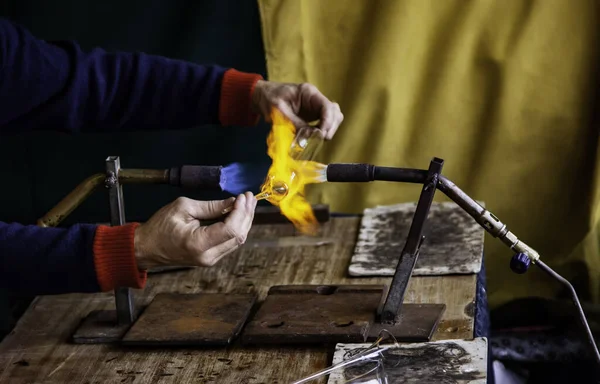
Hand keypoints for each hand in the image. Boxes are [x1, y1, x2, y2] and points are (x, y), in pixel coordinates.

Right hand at [133, 193, 256, 268]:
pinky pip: (230, 242)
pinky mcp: (211, 257)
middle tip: (249, 197)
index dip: (240, 212)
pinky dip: (237, 227)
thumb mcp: (183, 208)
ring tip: (247, 202)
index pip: (230, 230)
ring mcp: (210, 260)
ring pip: (237, 240)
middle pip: (238, 236)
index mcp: (198, 244)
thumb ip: (211, 207)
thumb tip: (232, 202)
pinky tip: (239, 213)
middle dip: (246, 214)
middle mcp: (207, 256)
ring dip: (244, 220)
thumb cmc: (160, 227)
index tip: (242, 196)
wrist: (147, 248)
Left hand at [252, 80, 342, 139]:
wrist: (261, 97)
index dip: (328, 122)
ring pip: (333, 118)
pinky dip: (322, 131)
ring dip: (328, 130)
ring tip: (318, 140)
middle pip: (334, 113)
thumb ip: (295, 124)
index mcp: (309, 93)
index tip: (322, 135)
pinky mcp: (312, 115)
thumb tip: (308, 139)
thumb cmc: (268, 99)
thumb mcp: (280, 112)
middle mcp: (315, 99)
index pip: (328, 107)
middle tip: (321, 140)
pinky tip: (314, 138)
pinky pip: (324, 123)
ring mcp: (315, 107)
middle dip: (330, 127)